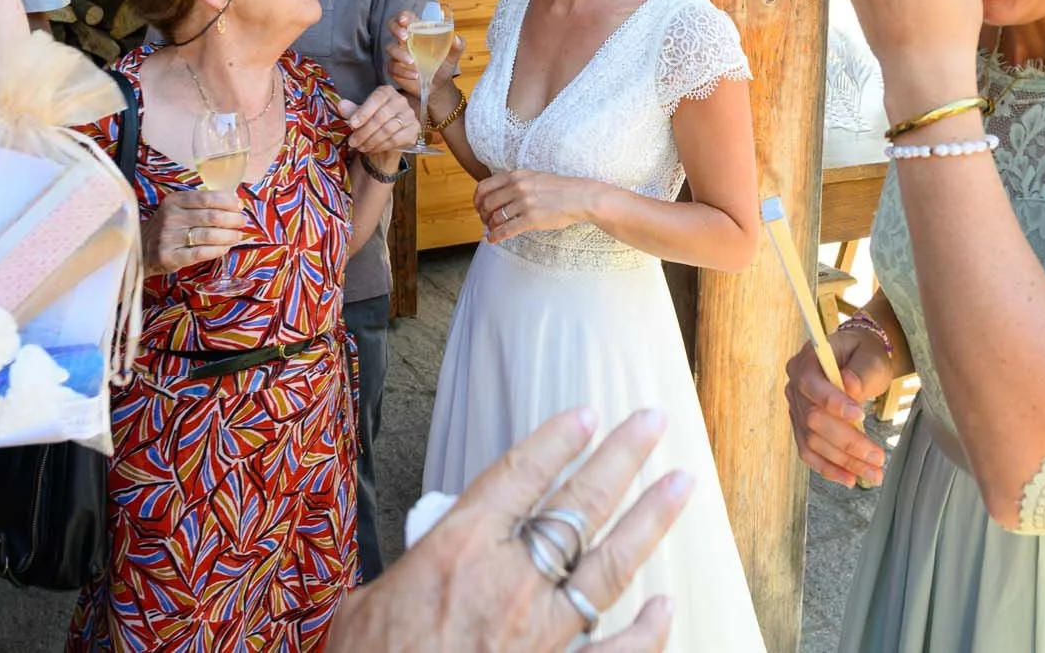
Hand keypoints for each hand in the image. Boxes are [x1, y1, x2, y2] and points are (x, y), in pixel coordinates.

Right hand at [140, 188, 255, 276]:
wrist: (141, 249)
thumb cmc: (168, 227)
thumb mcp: (178, 209)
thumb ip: (201, 204)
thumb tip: (235, 202)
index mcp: (174, 201)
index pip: (207, 197)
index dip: (227, 201)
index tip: (239, 205)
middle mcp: (170, 217)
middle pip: (211, 217)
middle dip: (232, 219)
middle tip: (242, 222)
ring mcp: (169, 238)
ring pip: (208, 235)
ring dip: (228, 236)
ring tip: (237, 236)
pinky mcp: (170, 257)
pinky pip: (200, 253)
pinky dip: (217, 250)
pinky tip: (225, 248)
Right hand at [328, 407, 692, 652]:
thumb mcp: (363, 608)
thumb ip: (405, 575)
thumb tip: (416, 568)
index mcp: (458, 549)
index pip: (519, 475)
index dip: (556, 440)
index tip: (586, 415)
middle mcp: (510, 581)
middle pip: (579, 504)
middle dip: (621, 457)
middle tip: (653, 422)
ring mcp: (542, 633)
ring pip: (610, 565)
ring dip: (650, 520)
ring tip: (681, 485)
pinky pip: (615, 652)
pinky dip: (646, 631)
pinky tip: (666, 607)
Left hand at [339, 85, 420, 160]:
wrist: (387, 139)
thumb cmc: (372, 123)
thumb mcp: (359, 116)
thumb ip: (351, 110)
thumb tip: (341, 104)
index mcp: (387, 92)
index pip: (376, 99)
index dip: (363, 113)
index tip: (352, 125)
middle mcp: (401, 100)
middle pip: (381, 117)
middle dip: (364, 132)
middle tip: (353, 142)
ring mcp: (410, 115)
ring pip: (388, 130)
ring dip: (371, 141)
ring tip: (360, 147)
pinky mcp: (414, 129)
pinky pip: (396, 139)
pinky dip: (382, 146)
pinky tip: (372, 149)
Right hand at [386, 11, 465, 99]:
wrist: (439, 86)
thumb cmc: (444, 65)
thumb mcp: (453, 55)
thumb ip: (458, 45)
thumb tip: (456, 39)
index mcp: (419, 31)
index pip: (407, 17)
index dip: (403, 16)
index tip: (405, 20)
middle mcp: (406, 40)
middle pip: (392, 26)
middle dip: (395, 29)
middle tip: (404, 37)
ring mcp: (398, 54)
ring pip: (390, 48)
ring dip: (400, 54)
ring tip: (413, 62)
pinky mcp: (395, 69)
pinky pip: (393, 67)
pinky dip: (403, 71)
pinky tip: (415, 75)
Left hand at [474, 171, 587, 243]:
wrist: (579, 197)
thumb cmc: (557, 188)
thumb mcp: (533, 176)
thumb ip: (514, 181)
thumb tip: (496, 192)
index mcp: (516, 176)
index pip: (484, 187)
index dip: (476, 199)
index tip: (477, 206)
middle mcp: (517, 188)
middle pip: (487, 203)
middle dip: (482, 214)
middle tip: (485, 220)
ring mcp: (524, 204)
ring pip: (495, 217)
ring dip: (489, 226)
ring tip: (491, 229)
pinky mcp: (531, 219)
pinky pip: (506, 230)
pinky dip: (495, 236)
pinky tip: (492, 240)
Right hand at [783, 323, 895, 488]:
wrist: (856, 360)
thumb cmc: (863, 354)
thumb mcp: (870, 355)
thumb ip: (861, 370)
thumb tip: (850, 387)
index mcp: (806, 361)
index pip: (811, 384)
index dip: (832, 402)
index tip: (859, 413)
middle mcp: (795, 386)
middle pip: (813, 420)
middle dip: (846, 442)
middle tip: (877, 457)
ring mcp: (796, 410)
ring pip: (813, 442)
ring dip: (843, 461)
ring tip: (873, 473)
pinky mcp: (802, 428)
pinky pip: (809, 453)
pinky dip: (829, 468)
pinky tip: (849, 477)